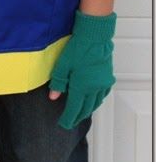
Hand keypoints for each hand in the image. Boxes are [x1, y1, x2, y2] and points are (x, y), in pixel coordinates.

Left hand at [48, 9, 116, 129]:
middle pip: (86, 109)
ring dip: (87, 109)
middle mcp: (94, 89)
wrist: (95, 37)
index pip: (74, 109)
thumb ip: (58, 82)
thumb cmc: (78, 48)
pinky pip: (102, 94)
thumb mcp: (63, 65)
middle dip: (77, 117)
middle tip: (70, 121)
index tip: (63, 124)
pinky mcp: (107, 77)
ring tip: (80, 113)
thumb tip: (53, 97)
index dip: (68, 118)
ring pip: (95, 103)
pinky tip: (93, 99)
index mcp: (82, 87)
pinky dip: (97, 100)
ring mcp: (103, 84)